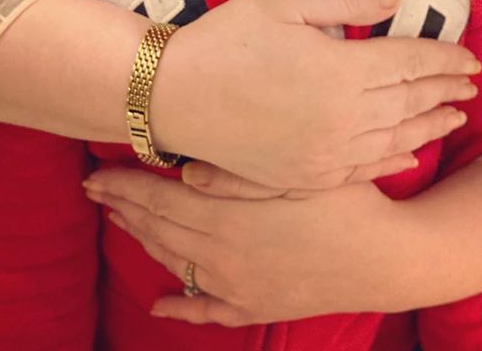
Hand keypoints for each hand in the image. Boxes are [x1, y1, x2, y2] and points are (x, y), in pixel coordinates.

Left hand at [84, 168, 409, 324]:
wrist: (387, 258)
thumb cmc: (346, 200)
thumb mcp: (295, 171)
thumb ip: (236, 174)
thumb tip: (182, 172)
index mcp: (228, 220)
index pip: (158, 200)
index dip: (124, 186)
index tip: (96, 172)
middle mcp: (223, 257)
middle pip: (158, 230)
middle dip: (123, 208)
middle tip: (94, 191)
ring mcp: (237, 287)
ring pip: (176, 264)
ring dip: (143, 242)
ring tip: (120, 222)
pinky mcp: (257, 306)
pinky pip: (207, 310)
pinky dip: (180, 307)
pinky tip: (161, 306)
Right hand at [150, 0, 479, 188]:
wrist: (174, 95)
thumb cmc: (227, 38)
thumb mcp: (286, 0)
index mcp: (342, 71)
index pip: (410, 63)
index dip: (444, 59)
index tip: (470, 57)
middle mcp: (343, 119)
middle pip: (409, 102)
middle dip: (445, 90)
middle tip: (473, 84)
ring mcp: (325, 153)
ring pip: (395, 139)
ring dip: (430, 125)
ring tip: (455, 114)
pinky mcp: (305, 175)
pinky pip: (363, 169)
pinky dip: (393, 160)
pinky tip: (411, 154)